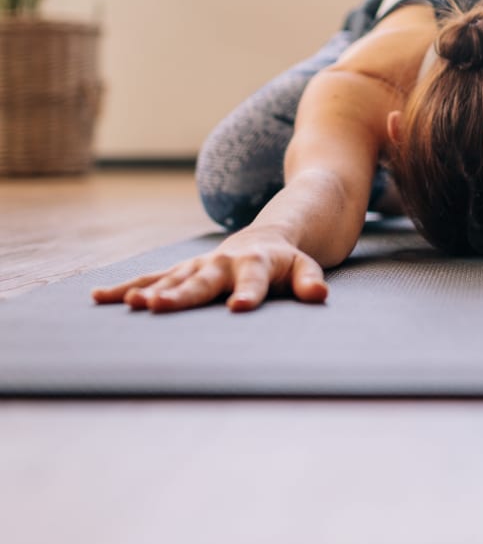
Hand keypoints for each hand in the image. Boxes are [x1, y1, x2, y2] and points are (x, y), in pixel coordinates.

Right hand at [90, 227, 328, 313]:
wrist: (268, 235)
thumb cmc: (288, 261)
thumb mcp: (305, 267)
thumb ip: (310, 281)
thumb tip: (320, 295)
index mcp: (257, 264)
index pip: (254, 282)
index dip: (247, 294)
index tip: (237, 308)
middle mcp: (224, 263)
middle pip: (202, 281)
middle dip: (181, 294)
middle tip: (157, 306)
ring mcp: (200, 266)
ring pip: (172, 278)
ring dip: (150, 290)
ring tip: (131, 304)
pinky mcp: (183, 270)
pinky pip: (153, 278)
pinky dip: (128, 287)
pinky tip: (100, 298)